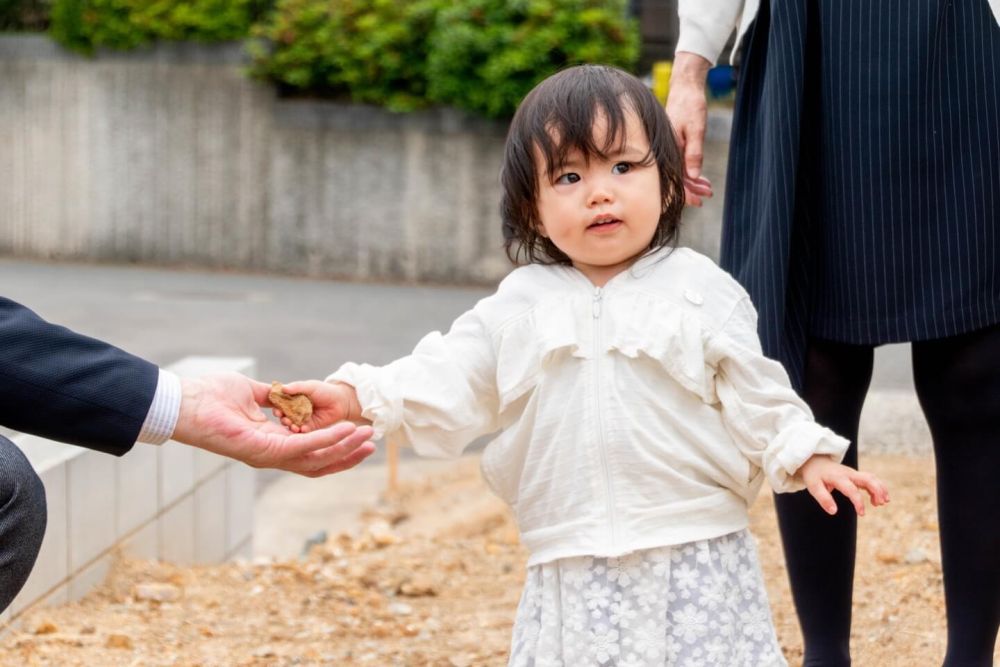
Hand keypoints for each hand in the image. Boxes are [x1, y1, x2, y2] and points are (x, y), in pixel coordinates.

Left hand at [172, 373, 374, 476]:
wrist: (186, 403)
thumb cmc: (210, 397)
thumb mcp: (250, 393)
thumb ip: (272, 398)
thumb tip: (286, 392)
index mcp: (270, 443)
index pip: (310, 453)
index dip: (336, 448)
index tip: (357, 436)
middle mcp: (271, 455)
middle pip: (318, 464)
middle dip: (346, 456)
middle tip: (371, 444)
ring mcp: (268, 456)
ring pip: (316, 459)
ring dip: (343, 449)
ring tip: (365, 438)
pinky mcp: (264, 450)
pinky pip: (303, 448)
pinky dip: (327, 440)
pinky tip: (344, 430)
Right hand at [267, 379, 365, 433]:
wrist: (341, 401)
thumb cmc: (324, 391)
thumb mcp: (310, 387)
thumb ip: (297, 387)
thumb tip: (282, 388)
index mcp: (291, 400)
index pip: (281, 404)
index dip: (277, 407)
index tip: (276, 410)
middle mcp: (294, 411)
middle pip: (284, 416)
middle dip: (283, 418)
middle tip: (283, 419)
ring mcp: (300, 420)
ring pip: (292, 424)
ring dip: (291, 426)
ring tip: (292, 426)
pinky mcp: (309, 428)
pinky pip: (303, 431)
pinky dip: (301, 431)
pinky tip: (302, 430)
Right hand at [665, 51, 714, 206]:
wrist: (685, 87)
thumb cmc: (690, 105)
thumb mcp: (696, 129)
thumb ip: (694, 153)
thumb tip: (692, 176)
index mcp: (668, 148)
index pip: (675, 178)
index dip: (686, 192)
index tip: (699, 201)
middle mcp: (665, 150)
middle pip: (676, 177)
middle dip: (692, 189)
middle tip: (707, 197)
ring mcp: (668, 147)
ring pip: (679, 171)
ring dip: (692, 181)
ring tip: (707, 189)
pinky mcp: (673, 144)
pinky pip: (679, 162)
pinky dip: (689, 171)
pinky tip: (699, 177)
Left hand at [798, 455, 889, 515]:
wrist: (815, 462)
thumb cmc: (814, 475)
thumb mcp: (813, 487)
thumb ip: (823, 499)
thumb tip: (833, 512)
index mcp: (837, 477)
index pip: (851, 489)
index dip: (858, 502)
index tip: (862, 514)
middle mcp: (848, 473)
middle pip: (868, 478)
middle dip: (877, 490)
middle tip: (881, 503)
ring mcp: (853, 473)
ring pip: (871, 478)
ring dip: (880, 489)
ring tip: (882, 502)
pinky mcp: (856, 475)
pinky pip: (870, 479)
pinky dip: (877, 488)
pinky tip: (876, 500)